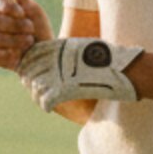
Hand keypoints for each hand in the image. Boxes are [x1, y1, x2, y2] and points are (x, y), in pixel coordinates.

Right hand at [0, 0, 51, 70]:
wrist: (46, 53)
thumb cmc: (39, 30)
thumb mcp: (36, 14)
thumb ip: (25, 2)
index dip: (7, 7)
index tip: (22, 13)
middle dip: (15, 25)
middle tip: (30, 28)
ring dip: (14, 40)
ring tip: (29, 41)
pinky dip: (6, 55)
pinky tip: (18, 54)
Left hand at [18, 35, 143, 112]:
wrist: (123, 69)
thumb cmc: (109, 58)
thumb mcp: (85, 46)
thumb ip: (70, 50)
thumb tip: (66, 53)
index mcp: (60, 46)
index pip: (32, 54)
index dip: (30, 64)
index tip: (34, 73)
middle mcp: (56, 58)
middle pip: (30, 71)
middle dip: (32, 81)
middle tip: (39, 89)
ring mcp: (59, 74)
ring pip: (35, 87)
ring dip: (39, 94)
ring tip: (46, 98)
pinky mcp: (64, 90)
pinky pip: (45, 100)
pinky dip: (46, 105)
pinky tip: (50, 107)